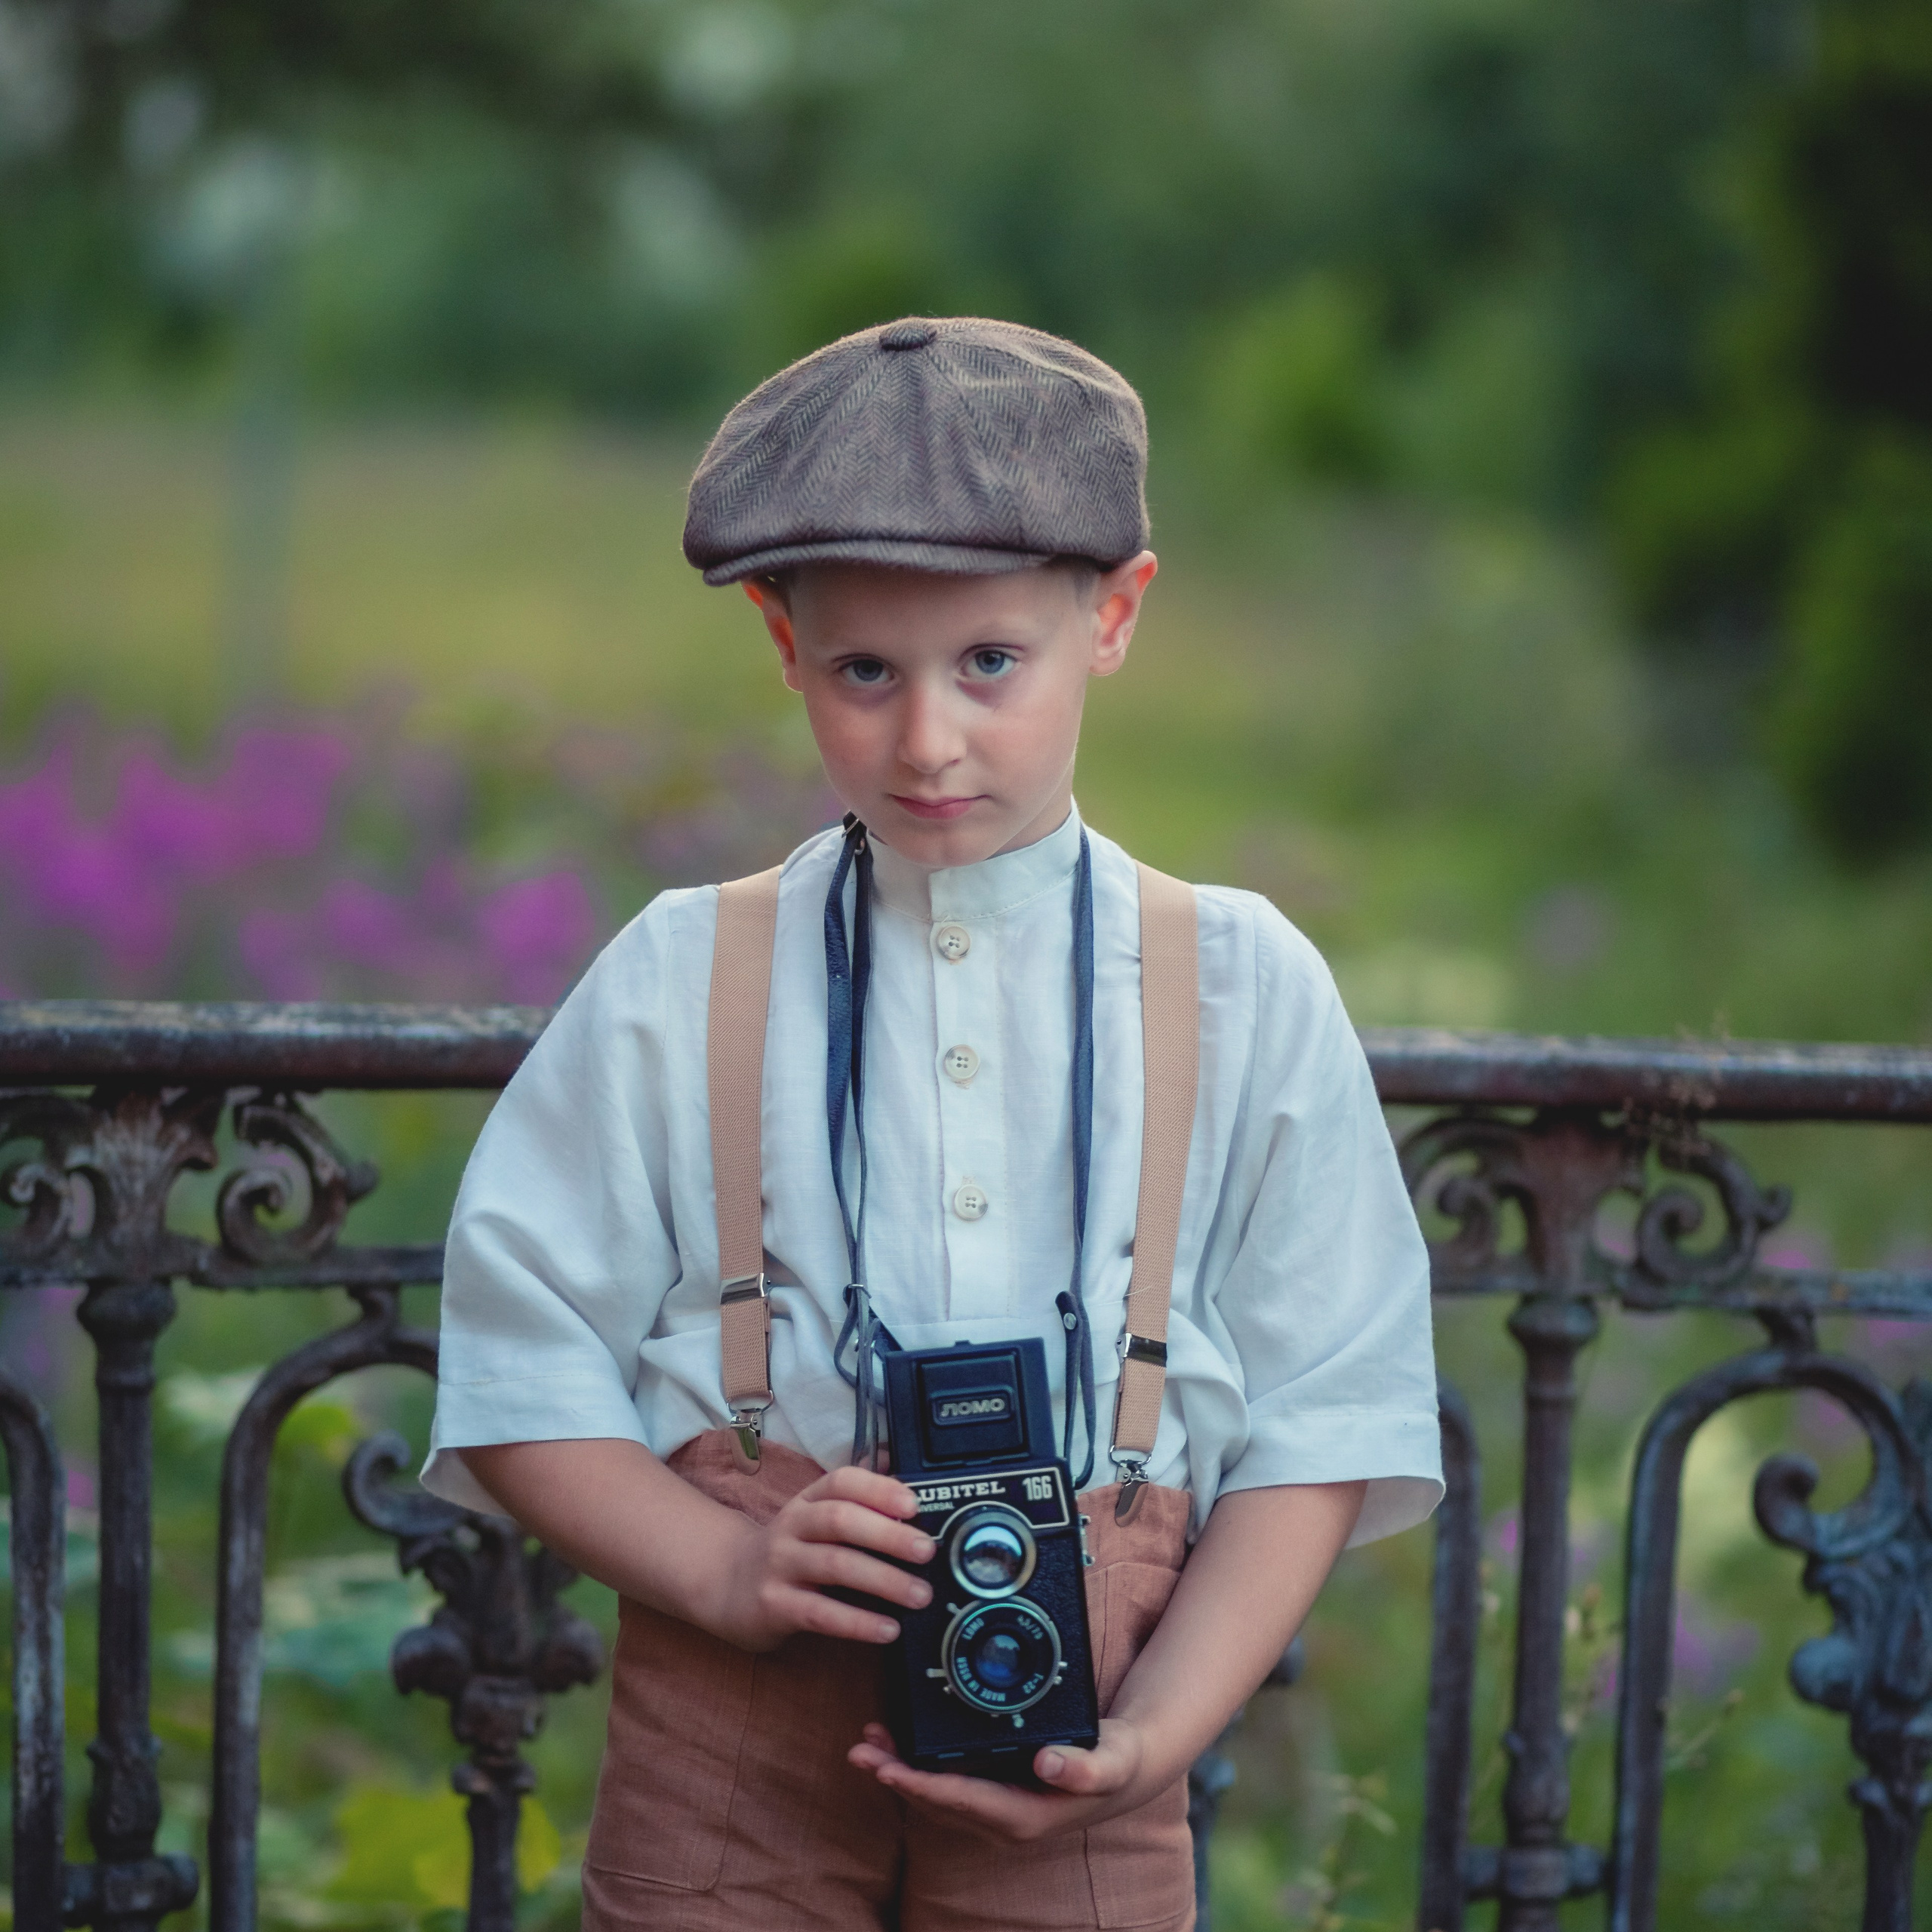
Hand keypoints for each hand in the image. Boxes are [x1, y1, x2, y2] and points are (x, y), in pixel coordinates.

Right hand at [712, 1465, 936, 1652]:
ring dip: (883, 1580)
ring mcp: (780, 1565)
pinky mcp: (773, 1605)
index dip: (878, 1489)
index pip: (842, 1482)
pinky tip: (887, 1630)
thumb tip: (909, 1489)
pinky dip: (857, 1622)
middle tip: (926, 1551)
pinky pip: (820, 1612)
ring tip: (919, 1594)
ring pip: (835, 1565)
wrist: (727, 1585)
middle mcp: (792, 1526)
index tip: (913, 1505)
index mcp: (807, 1500)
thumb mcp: (815, 1522)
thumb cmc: (789, 1552)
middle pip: (840, 1519)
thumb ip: (857, 1507)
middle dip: (888, 1534)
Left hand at [846, 1718, 1158, 1842]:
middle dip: (897, 1777)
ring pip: (937, 1794)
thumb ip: (1086, 1766)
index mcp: (1026, 1815)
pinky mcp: (994, 1793)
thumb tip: (1048, 1764)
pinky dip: (919, 1765)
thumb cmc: (1118, 1762)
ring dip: (900, 1770)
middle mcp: (1005, 1820)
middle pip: (939, 1802)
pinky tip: (899, 1745)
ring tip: (868, 1744)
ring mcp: (998, 1810)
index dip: (923, 1787)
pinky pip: (948, 1783)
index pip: (963, 1802)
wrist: (1127, 1768)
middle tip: (862, 1751)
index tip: (890, 1772)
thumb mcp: (1113, 1761)